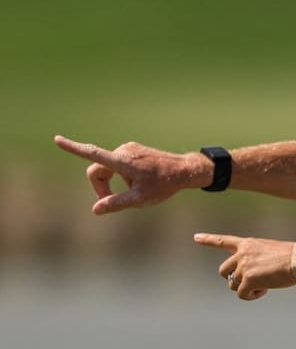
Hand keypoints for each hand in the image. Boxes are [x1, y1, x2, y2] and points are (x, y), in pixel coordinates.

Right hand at [54, 135, 210, 213]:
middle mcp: (123, 151)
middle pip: (97, 170)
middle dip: (100, 187)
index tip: (57, 139)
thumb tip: (96, 209)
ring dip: (114, 182)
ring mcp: (128, 148)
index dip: (74, 148)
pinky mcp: (133, 149)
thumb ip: (116, 203)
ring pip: (108, 168)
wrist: (184, 170)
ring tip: (136, 191)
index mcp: (122, 161)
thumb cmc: (164, 185)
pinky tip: (141, 181)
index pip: (93, 154)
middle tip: (111, 203)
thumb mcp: (140, 199)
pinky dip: (122, 175)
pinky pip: (119, 164)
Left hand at [194, 233, 295, 300]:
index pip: (223, 241)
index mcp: (247, 244)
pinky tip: (264, 290)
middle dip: (234, 279)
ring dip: (245, 289)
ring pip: (232, 285)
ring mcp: (244, 267)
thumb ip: (255, 260)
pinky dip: (252, 296)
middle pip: (224, 271)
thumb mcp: (270, 252)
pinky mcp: (249, 280)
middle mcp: (242, 254)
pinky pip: (242, 294)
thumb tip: (250, 280)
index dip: (208, 239)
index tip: (195, 237)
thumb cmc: (291, 257)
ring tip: (263, 286)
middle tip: (251, 282)